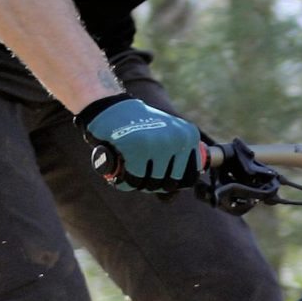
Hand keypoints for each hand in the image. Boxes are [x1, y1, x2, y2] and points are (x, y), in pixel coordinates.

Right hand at [80, 95, 203, 191]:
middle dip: (153, 184)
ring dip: (138, 184)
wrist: (112, 108)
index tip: (158, 174)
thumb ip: (178, 158)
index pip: (189, 178)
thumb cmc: (139, 129)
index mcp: (189, 136)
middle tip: (141, 174)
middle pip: (170, 184)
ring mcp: (159, 143)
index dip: (172, 182)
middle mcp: (178, 138)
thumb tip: (175, 192)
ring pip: (153, 184)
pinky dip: (125, 182)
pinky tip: (120, 175)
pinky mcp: (137, 148)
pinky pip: (134, 180)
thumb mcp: (167, 136)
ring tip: (130, 173)